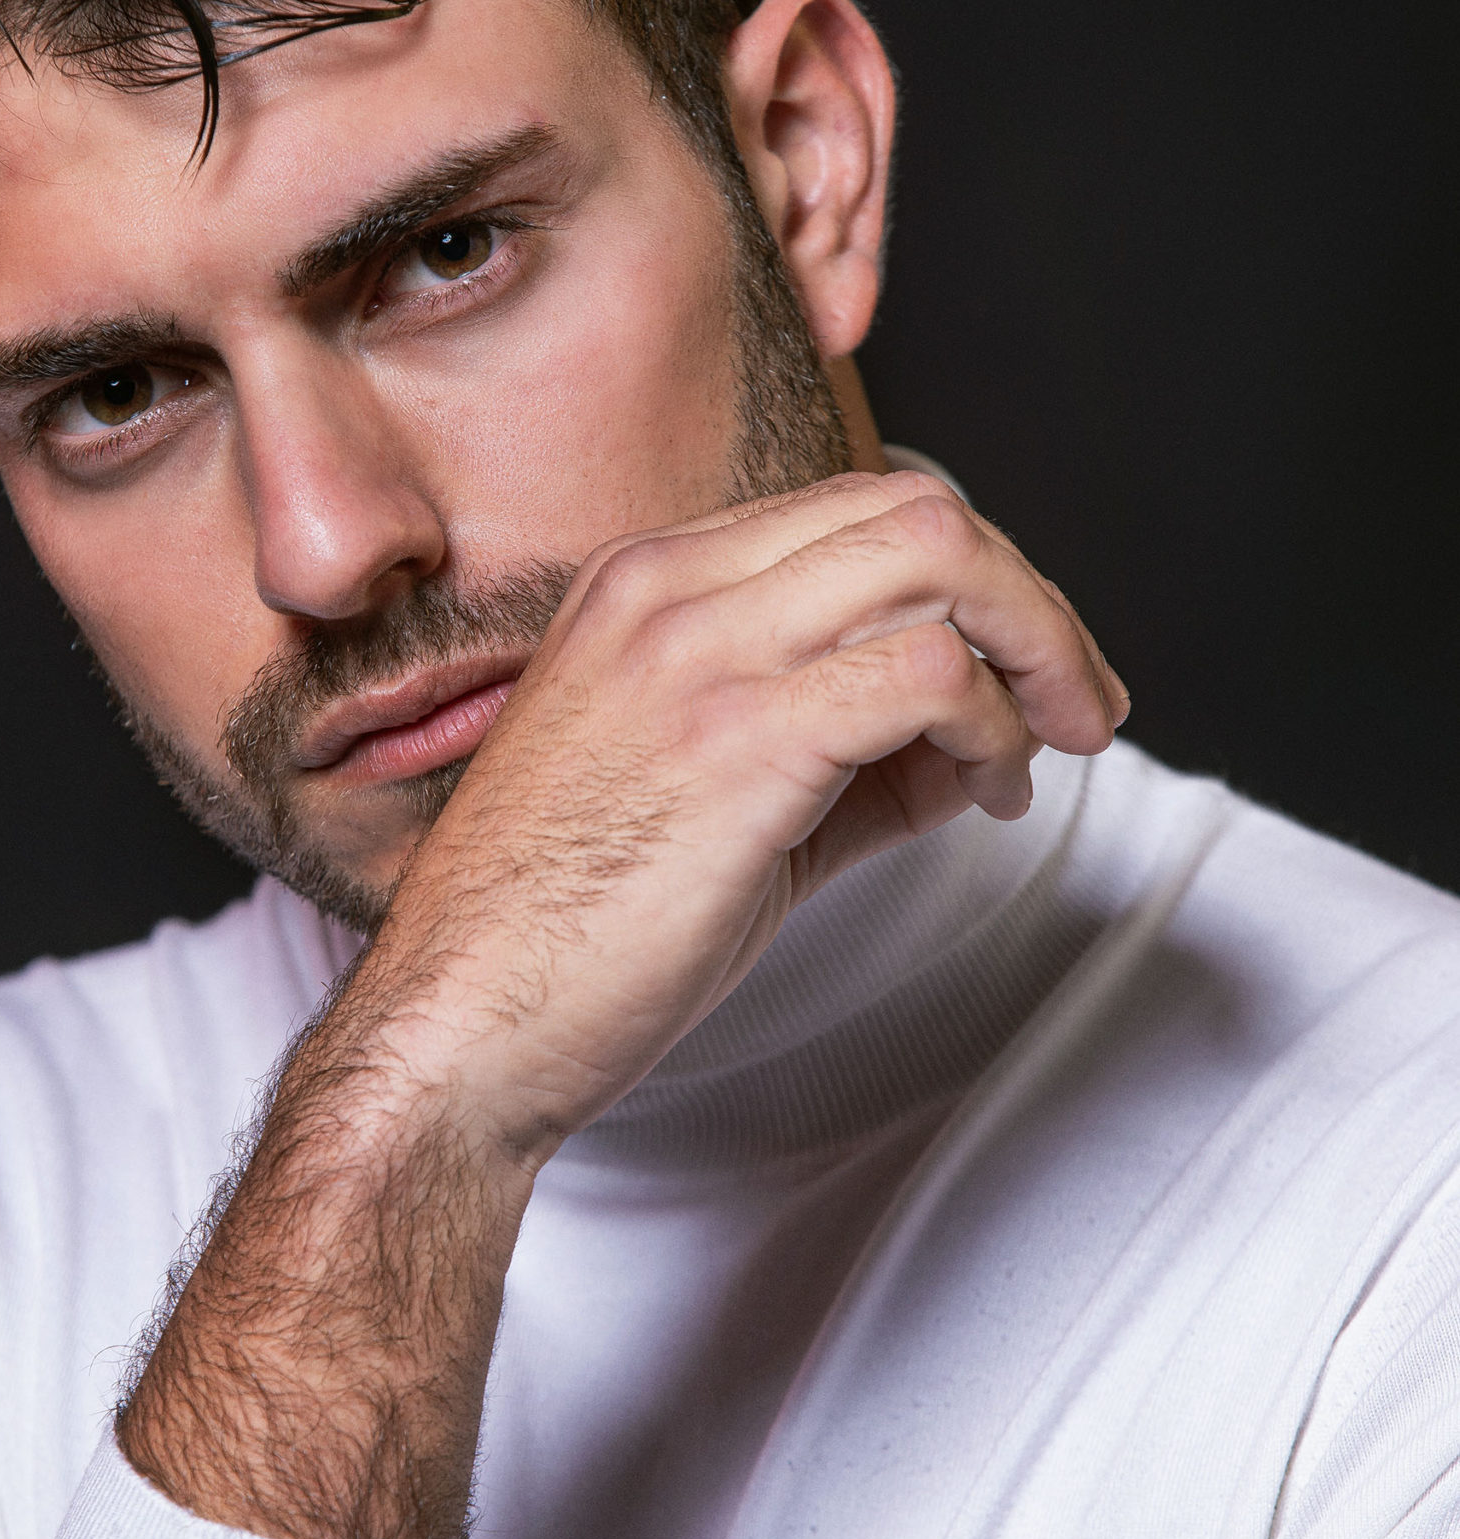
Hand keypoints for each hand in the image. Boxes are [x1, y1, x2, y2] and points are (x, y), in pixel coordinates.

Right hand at [118, 471, 1124, 1538]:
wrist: (456, 1029)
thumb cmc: (564, 935)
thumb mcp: (708, 804)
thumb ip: (842, 757)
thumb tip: (973, 748)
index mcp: (646, 584)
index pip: (859, 510)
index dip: (972, 582)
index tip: (1021, 673)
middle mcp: (670, 588)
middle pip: (918, 509)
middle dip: (1033, 600)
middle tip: (1082, 701)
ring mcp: (697, 652)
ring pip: (940, 562)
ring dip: (1040, 649)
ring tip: (1060, 742)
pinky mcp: (736, 741)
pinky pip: (928, 674)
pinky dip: (993, 724)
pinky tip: (988, 794)